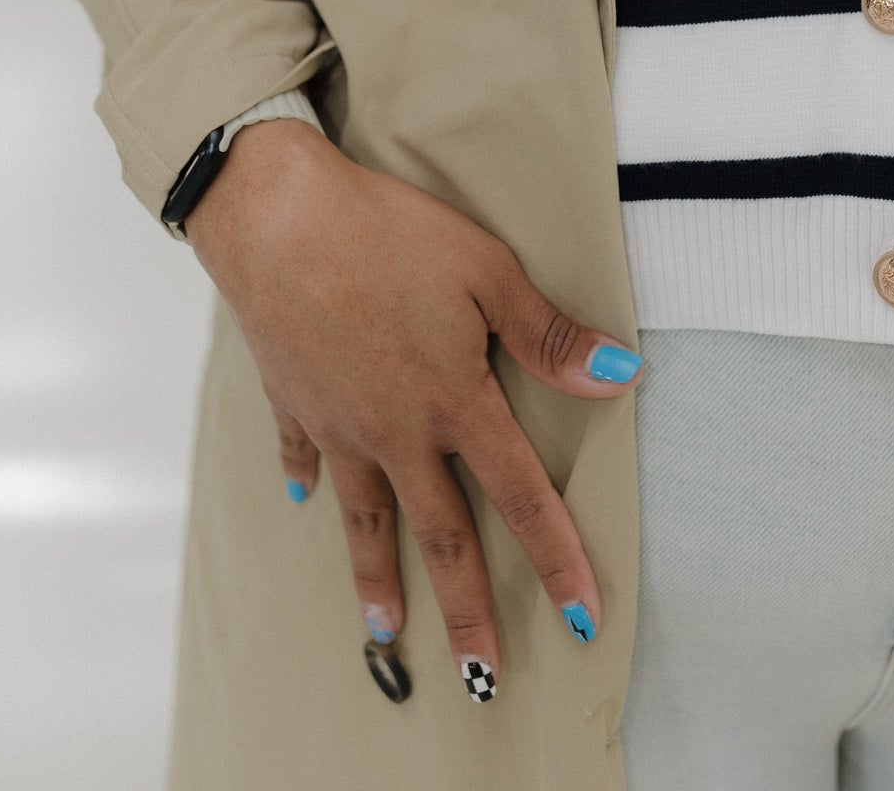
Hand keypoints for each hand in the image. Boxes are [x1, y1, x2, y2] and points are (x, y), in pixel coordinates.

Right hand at [184, 120, 642, 699]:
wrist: (276, 216)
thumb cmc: (385, 230)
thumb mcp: (485, 269)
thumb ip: (547, 333)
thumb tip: (617, 376)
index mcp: (454, 402)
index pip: (522, 497)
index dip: (558, 560)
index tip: (584, 619)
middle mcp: (396, 431)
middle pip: (442, 536)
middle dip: (468, 613)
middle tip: (481, 678)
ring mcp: (338, 422)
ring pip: (366, 518)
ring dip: (378, 579)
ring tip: (385, 633)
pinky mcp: (292, 398)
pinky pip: (300, 453)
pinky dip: (302, 481)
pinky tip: (303, 503)